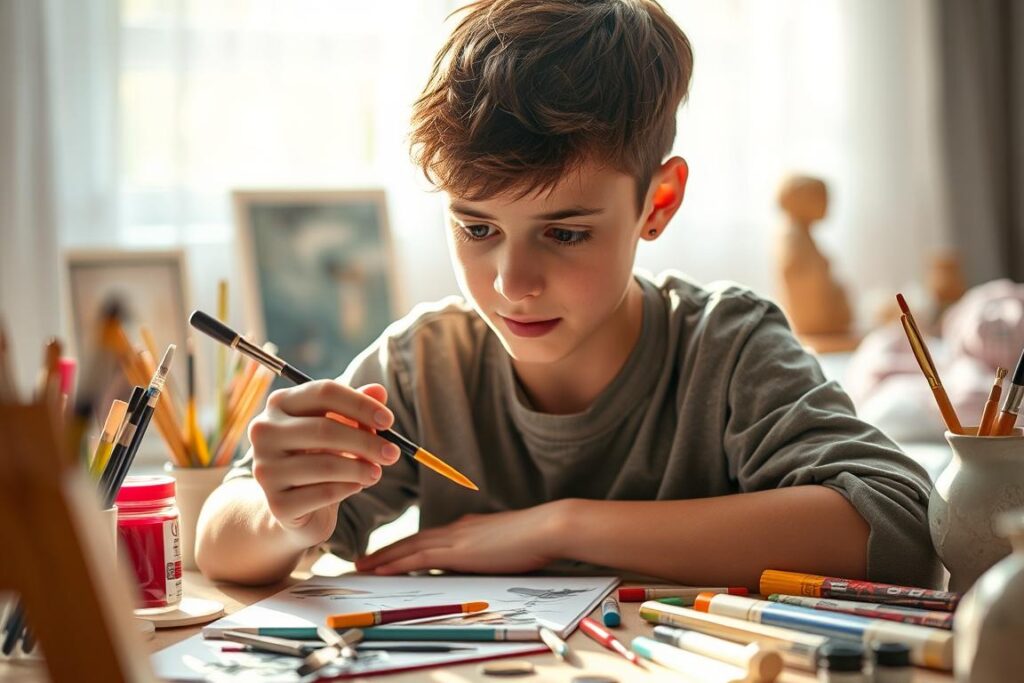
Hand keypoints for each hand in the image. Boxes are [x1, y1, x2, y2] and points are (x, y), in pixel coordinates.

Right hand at [247, 381, 402, 549]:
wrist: (292, 506)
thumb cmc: (319, 456)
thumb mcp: (339, 428)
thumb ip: (357, 409)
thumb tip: (379, 391)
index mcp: (280, 404)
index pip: (324, 392)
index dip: (361, 404)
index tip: (389, 420)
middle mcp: (264, 432)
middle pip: (323, 429)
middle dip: (366, 441)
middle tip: (393, 453)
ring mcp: (265, 468)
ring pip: (325, 464)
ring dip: (360, 468)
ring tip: (377, 472)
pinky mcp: (277, 504)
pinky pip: (323, 493)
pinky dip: (348, 488)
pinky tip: (357, 486)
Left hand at [354, 502, 568, 574]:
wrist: (546, 527)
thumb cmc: (536, 537)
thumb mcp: (506, 543)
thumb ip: (488, 549)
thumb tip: (479, 560)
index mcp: (468, 528)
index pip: (429, 539)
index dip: (406, 547)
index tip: (390, 556)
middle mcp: (456, 530)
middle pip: (413, 541)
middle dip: (387, 552)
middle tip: (363, 561)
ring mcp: (456, 538)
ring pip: (409, 548)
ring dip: (384, 558)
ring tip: (362, 566)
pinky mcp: (457, 550)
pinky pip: (418, 557)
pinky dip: (397, 563)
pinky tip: (381, 570)